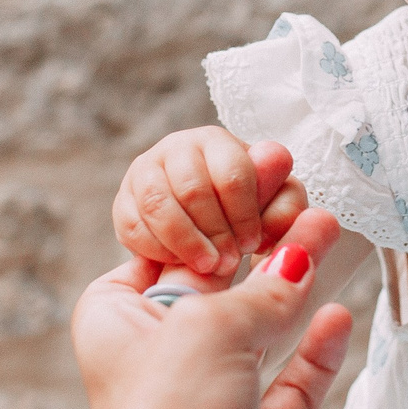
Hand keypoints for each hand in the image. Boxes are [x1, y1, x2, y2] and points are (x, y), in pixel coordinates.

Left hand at [72, 207, 352, 408]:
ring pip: (261, 326)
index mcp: (116, 321)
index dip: (214, 210)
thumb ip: (261, 291)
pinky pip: (294, 380)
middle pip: (218, 284)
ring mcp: (211, 401)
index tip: (259, 173)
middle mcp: (159, 360)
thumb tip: (298, 259)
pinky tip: (336, 310)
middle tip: (303, 195)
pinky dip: (316, 345)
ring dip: (296, 282)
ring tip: (330, 230)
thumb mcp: (208, 329)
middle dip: (261, 240)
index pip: (168, 247)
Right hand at [115, 126, 308, 276]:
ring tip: (206, 266)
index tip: (253, 245)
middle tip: (229, 263)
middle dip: (215, 233)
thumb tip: (276, 162)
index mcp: (219, 143)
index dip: (244, 215)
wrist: (207, 235)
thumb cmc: (247, 217)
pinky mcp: (123, 202)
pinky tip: (178, 263)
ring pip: (159, 204)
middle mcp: (178, 147)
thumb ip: (283, 195)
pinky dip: (158, 250)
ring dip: (186, 242)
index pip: (232, 174)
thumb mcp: (275, 208)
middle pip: (194, 190)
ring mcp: (146, 172)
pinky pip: (133, 225)